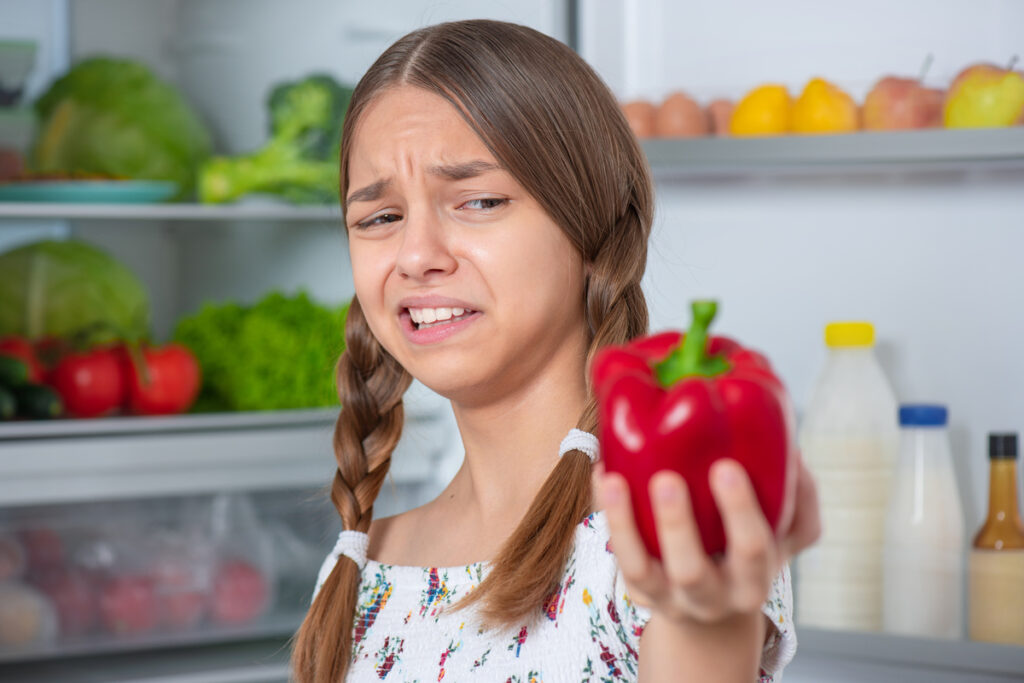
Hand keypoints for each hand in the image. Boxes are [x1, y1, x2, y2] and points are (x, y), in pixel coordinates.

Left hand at [594, 455, 819, 624]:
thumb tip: (788, 448)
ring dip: (625, 524)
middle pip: (691, 571)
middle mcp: (710, 597)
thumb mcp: (787, 534)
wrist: (720, 611)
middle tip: (666, 479)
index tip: (725, 466)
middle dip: (677, 525)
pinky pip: (617, 555)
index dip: (740, 510)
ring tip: (615, 480)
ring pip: (640, 569)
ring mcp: (667, 597)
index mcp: (753, 579)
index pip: (753, 549)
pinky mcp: (637, 589)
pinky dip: (608, 515)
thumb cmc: (753, 549)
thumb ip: (798, 495)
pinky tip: (603, 474)